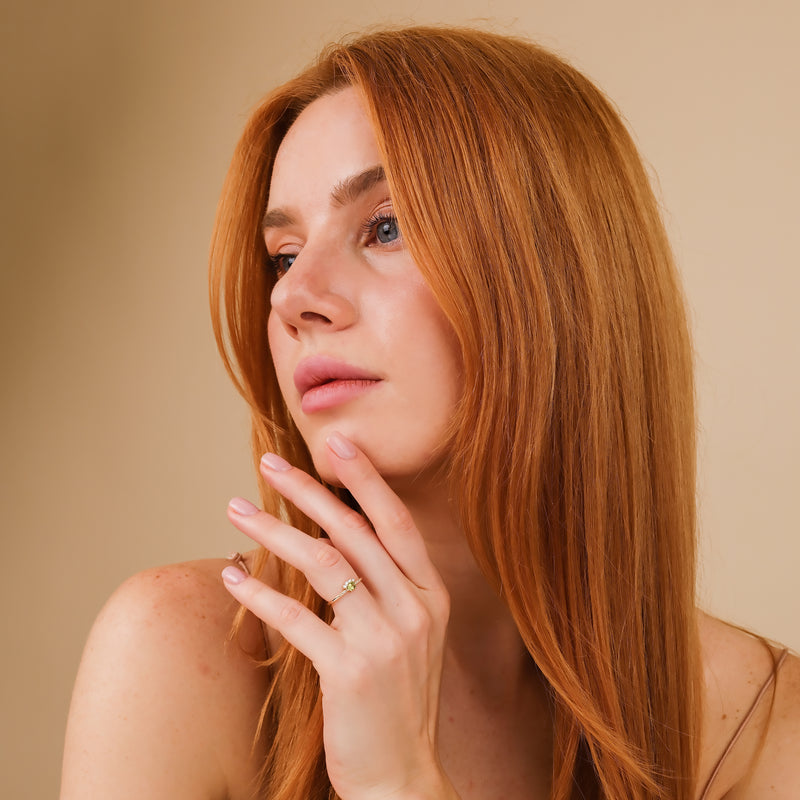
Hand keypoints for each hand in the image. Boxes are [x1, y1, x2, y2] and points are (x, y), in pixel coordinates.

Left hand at [221, 431, 457, 799]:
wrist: (401, 774)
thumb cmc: (395, 696)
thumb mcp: (408, 632)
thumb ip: (383, 584)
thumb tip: (336, 533)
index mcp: (429, 593)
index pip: (396, 520)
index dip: (366, 478)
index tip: (337, 441)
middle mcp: (413, 608)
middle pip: (354, 531)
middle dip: (308, 490)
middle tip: (269, 463)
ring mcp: (384, 640)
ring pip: (322, 564)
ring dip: (273, 532)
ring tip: (235, 511)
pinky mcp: (349, 672)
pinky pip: (296, 619)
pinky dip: (260, 593)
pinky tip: (233, 575)